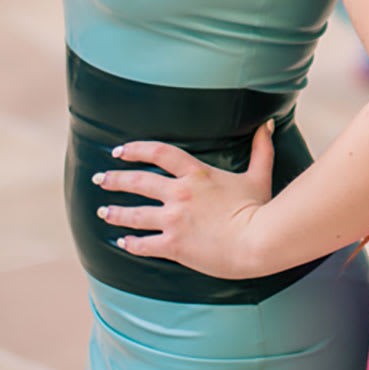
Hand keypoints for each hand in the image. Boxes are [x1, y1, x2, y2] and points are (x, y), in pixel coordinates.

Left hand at [94, 120, 277, 279]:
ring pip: (134, 214)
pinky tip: (121, 242)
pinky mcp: (173, 245)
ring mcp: (174, 220)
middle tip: (100, 178)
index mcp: (197, 174)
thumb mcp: (259, 175)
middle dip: (115, 179)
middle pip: (138, 182)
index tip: (120, 151)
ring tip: (102, 211)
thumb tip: (268, 124)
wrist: (257, 242)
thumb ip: (261, 148)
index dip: (136, 149)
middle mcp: (180, 194)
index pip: (159, 153)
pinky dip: (130, 243)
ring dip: (115, 212)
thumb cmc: (259, 208)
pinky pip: (143, 245)